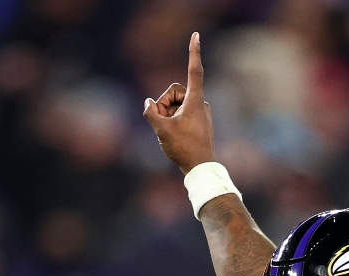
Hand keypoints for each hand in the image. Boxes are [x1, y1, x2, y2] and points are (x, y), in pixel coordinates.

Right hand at [143, 32, 215, 173]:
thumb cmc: (184, 148)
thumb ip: (151, 112)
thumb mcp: (161, 129)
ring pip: (175, 105)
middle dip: (163, 105)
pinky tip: (172, 138)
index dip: (193, 52)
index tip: (195, 35)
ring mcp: (200, 112)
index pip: (194, 70)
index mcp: (195, 100)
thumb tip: (148, 102)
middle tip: (161, 123)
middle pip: (174, 92)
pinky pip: (179, 114)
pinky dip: (172, 121)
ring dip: (166, 115)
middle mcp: (200, 102)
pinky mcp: (198, 121)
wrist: (201, 168)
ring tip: (167, 133)